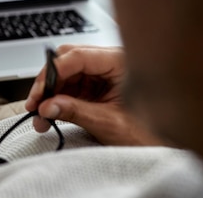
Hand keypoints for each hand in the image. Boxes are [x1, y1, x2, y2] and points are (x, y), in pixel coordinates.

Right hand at [25, 45, 161, 145]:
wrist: (167, 145)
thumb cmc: (150, 133)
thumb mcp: (109, 123)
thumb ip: (75, 111)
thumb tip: (46, 105)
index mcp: (120, 61)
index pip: (77, 56)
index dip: (52, 74)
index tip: (38, 93)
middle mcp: (110, 61)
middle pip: (68, 60)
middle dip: (48, 83)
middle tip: (35, 104)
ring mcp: (104, 72)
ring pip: (66, 73)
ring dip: (50, 94)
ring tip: (41, 117)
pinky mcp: (98, 84)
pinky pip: (72, 85)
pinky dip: (58, 99)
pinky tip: (50, 114)